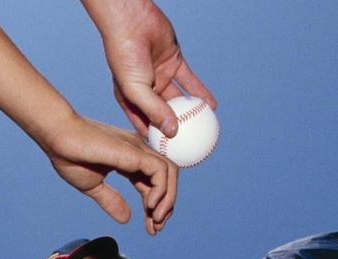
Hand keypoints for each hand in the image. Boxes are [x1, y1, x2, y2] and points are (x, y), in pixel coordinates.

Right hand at [40, 112, 177, 234]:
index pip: (154, 184)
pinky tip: (149, 206)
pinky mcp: (135, 152)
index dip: (155, 207)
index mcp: (129, 159)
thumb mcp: (93, 186)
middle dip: (166, 206)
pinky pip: (161, 171)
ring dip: (168, 200)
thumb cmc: (69, 156)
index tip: (151, 227)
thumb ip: (111, 200)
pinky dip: (161, 191)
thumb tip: (127, 219)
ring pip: (170, 173)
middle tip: (156, 228)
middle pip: (167, 178)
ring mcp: (138, 149)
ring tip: (155, 219)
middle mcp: (138, 151)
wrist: (57, 137)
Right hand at [83, 0, 216, 136]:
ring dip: (191, 113)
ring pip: (179, 100)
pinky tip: (212, 106)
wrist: (131, 22)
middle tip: (190, 146)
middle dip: (176, 131)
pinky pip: (190, 82)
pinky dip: (201, 93)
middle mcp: (146, 91)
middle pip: (164, 116)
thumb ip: (154, 110)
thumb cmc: (125, 56)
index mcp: (131, 100)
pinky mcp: (174, 63)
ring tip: (204, 129)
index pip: (145, 127)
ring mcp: (160, 77)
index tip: (169, 156)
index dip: (156, 142)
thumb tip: (173, 132)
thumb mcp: (136, 89)